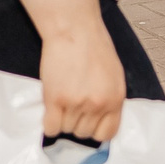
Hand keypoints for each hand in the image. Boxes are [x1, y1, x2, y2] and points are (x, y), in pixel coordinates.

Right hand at [38, 25, 126, 143]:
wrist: (74, 29)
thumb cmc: (93, 47)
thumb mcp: (113, 75)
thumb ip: (109, 98)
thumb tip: (101, 118)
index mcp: (116, 99)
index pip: (108, 133)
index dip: (95, 131)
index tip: (88, 125)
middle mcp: (98, 104)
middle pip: (84, 133)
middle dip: (76, 122)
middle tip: (71, 105)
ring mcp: (77, 103)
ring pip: (66, 130)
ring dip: (62, 119)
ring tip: (62, 100)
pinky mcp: (56, 99)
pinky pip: (51, 127)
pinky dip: (49, 123)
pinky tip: (51, 110)